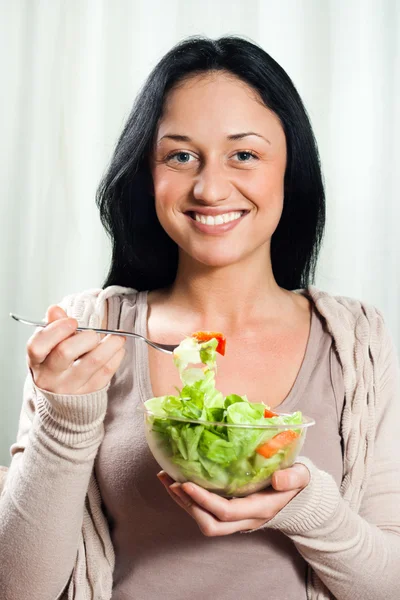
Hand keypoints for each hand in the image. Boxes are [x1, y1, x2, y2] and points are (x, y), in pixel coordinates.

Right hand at [27, 305, 126, 394]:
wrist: (62, 394)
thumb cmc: (55, 362)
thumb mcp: (48, 345)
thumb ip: (53, 326)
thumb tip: (55, 309)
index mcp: (38, 361)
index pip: (38, 346)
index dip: (56, 330)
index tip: (72, 321)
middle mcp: (51, 377)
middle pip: (65, 352)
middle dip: (84, 336)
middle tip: (93, 333)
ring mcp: (71, 387)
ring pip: (93, 361)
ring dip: (110, 343)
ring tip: (117, 336)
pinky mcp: (89, 392)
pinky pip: (107, 371)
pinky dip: (116, 355)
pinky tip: (117, 348)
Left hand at [157, 463, 309, 535]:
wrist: (300, 500)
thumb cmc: (297, 484)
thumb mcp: (301, 476)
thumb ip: (293, 478)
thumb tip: (278, 478)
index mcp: (259, 509)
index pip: (226, 512)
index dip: (204, 500)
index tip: (185, 483)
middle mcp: (245, 519)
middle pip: (210, 525)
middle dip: (187, 505)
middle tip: (171, 482)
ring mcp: (237, 520)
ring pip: (204, 521)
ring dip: (183, 502)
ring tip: (166, 478)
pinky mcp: (230, 513)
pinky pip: (205, 513)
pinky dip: (188, 499)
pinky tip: (177, 481)